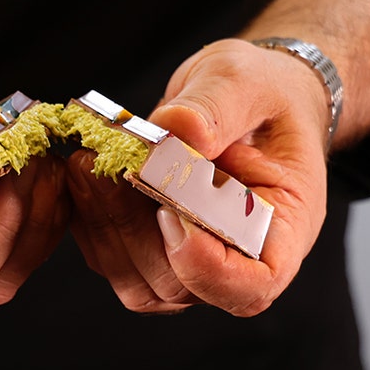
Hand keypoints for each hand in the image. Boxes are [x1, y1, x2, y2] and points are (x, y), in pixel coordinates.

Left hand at [65, 38, 330, 316]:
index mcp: (283, 227)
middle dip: (136, 232)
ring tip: (87, 165)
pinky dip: (93, 223)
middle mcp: (240, 256)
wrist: (249, 97)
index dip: (207, 267)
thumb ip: (216, 107)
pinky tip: (86, 176)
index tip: (171, 213)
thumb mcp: (248, 82)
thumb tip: (176, 130)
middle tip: (105, 168)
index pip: (254, 285)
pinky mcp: (156, 248)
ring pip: (141, 282)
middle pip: (184, 286)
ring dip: (106, 228)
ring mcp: (195, 260)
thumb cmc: (265, 93)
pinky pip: (116, 260)